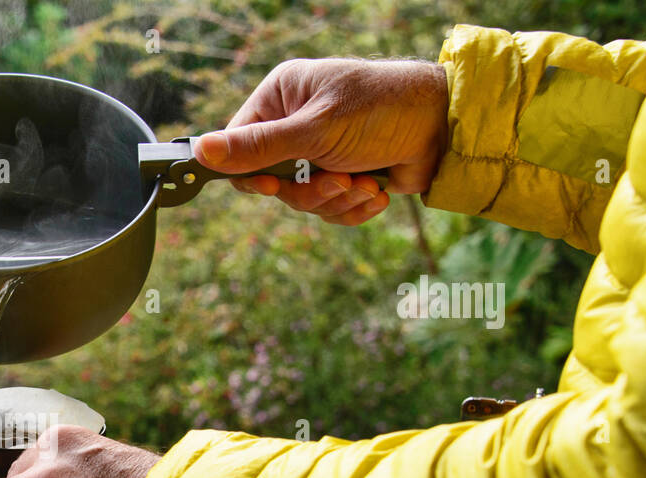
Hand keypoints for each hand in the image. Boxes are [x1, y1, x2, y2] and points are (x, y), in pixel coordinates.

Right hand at [194, 58, 448, 224]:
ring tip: (365, 183)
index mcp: (281, 99)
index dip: (252, 174)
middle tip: (338, 180)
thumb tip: (200, 151)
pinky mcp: (344, 176)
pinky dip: (354, 207)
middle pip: (272, 182)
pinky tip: (377, 190)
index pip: (240, 145)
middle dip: (310, 191)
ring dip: (337, 201)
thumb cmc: (381, 110)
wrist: (445, 128)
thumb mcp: (313, 130)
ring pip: (303, 201)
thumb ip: (257, 146)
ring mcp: (320, 152)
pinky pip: (330, 210)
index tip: (273, 186)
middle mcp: (296, 124)